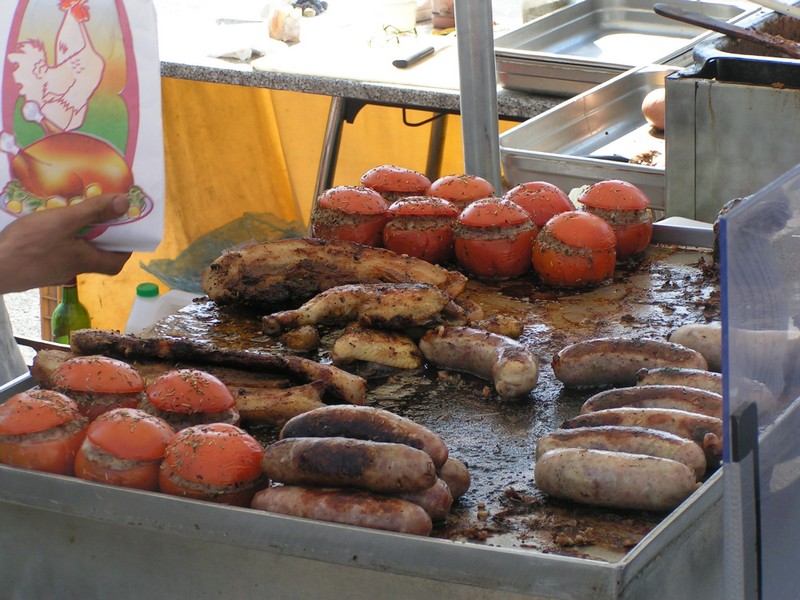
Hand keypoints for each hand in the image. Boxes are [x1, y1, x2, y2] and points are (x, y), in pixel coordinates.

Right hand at [0, 195, 132, 293]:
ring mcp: (52, 271)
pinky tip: (47, 227)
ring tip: (72, 216)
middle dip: (100, 236)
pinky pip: (55, 253)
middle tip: (99, 216)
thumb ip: (94, 211)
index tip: (127, 231)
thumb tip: (125, 204)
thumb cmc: (28, 245)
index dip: (125, 249)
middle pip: (95, 256)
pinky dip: (58, 240)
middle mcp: (71, 270)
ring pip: (73, 253)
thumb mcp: (64, 221)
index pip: (116, 262)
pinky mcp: (36, 268)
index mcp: (84, 260)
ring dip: (78, 236)